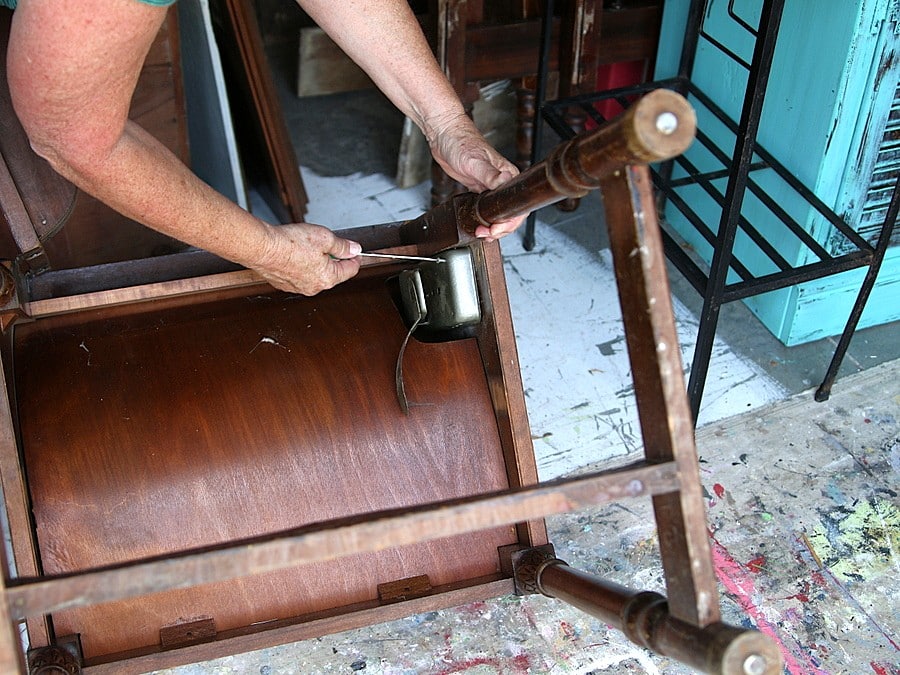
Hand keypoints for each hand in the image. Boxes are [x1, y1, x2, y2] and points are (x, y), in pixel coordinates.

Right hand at [255, 223, 360, 295]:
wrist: (263, 247)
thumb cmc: (290, 243)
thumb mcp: (325, 238)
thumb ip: (343, 246)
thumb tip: (354, 249)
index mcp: (328, 278)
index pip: (350, 270)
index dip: (354, 258)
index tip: (355, 251)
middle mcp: (314, 287)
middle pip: (332, 274)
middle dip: (333, 259)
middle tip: (328, 244)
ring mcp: (298, 287)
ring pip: (314, 274)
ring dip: (316, 262)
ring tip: (308, 246)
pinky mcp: (284, 284)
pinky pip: (298, 275)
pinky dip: (300, 265)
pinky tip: (295, 253)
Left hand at [425, 112, 525, 240]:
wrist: (444, 136)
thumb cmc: (460, 143)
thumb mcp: (475, 161)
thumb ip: (490, 174)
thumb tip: (505, 182)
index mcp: (508, 175)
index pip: (517, 205)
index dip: (509, 222)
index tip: (495, 228)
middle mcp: (503, 182)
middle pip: (510, 213)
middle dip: (501, 228)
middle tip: (485, 234)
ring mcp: (491, 186)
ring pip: (499, 213)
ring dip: (493, 227)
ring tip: (482, 233)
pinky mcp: (480, 188)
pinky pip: (487, 208)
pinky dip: (485, 220)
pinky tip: (478, 225)